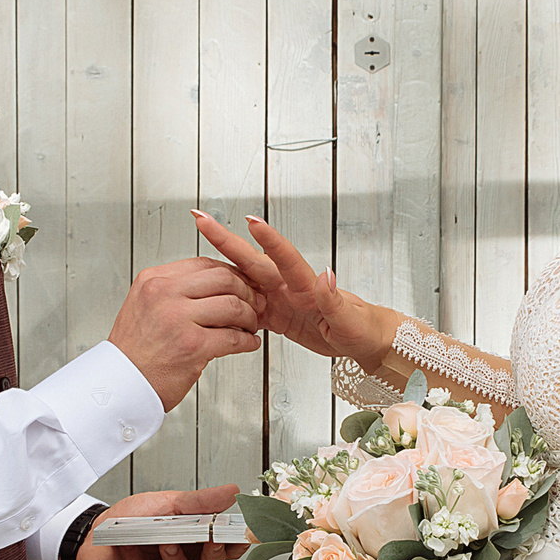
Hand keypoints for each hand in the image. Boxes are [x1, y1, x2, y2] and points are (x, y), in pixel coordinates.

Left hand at [73, 486, 239, 559]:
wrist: (91, 540)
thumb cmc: (127, 524)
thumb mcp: (164, 504)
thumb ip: (197, 502)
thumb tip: (231, 492)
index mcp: (196, 545)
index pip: (227, 548)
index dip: (237, 542)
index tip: (241, 532)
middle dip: (214, 551)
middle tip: (212, 537)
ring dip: (175, 558)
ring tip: (164, 541)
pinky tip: (129, 549)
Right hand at [107, 257, 261, 408]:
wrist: (119, 384)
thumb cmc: (134, 351)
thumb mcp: (144, 305)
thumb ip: (174, 291)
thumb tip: (214, 284)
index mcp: (153, 280)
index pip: (204, 264)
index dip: (231, 273)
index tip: (242, 284)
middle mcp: (164, 294)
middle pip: (224, 279)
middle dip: (246, 291)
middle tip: (255, 303)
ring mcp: (178, 319)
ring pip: (233, 306)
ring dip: (250, 317)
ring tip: (251, 325)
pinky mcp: (192, 346)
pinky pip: (233, 337)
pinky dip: (248, 341)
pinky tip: (249, 343)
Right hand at [190, 211, 391, 366]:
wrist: (363, 339)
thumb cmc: (361, 327)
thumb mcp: (349, 320)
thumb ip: (334, 300)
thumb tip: (327, 276)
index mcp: (306, 285)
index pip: (284, 257)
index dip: (268, 239)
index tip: (250, 220)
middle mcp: (288, 286)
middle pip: (251, 259)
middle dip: (226, 239)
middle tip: (202, 219)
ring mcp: (280, 298)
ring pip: (243, 279)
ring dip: (220, 264)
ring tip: (196, 246)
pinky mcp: (276, 315)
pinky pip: (246, 306)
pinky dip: (229, 300)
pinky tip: (210, 296)